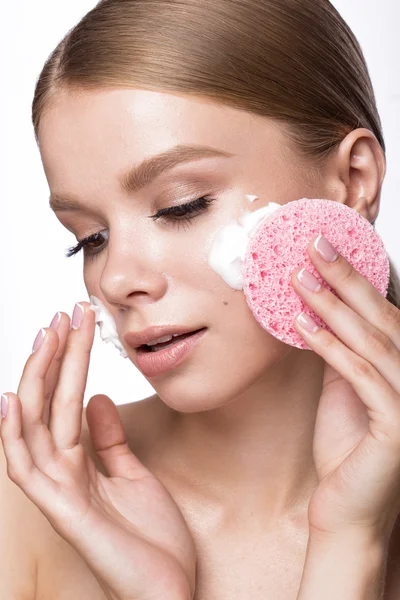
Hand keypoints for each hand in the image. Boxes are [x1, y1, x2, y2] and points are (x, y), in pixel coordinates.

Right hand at [0, 303, 195, 599]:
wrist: (170, 590)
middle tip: (65, 315)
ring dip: (38, 379)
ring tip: (46, 337)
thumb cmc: (151, 538)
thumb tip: (96, 399)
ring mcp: (60, 492)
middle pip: (51, 404)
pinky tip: (13, 400)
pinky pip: (30, 469)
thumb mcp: (134, 474)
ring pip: (36, 425)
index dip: (70, 361)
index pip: (67, 401)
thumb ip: (110, 439)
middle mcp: (63, 473)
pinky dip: (15, 435)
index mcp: (80, 463)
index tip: (78, 323)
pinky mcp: (65, 512)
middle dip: (56, 357)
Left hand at [290, 234, 399, 539]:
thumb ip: (343, 352)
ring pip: (370, 341)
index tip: (329, 246)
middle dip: (345, 277)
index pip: (384, 313)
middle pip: (381, 317)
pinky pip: (358, 375)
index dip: (358, 277)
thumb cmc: (346, 451)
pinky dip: (328, 346)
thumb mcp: (344, 390)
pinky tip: (300, 323)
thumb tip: (320, 308)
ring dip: (332, 305)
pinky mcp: (397, 427)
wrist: (348, 512)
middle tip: (313, 243)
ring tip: (298, 276)